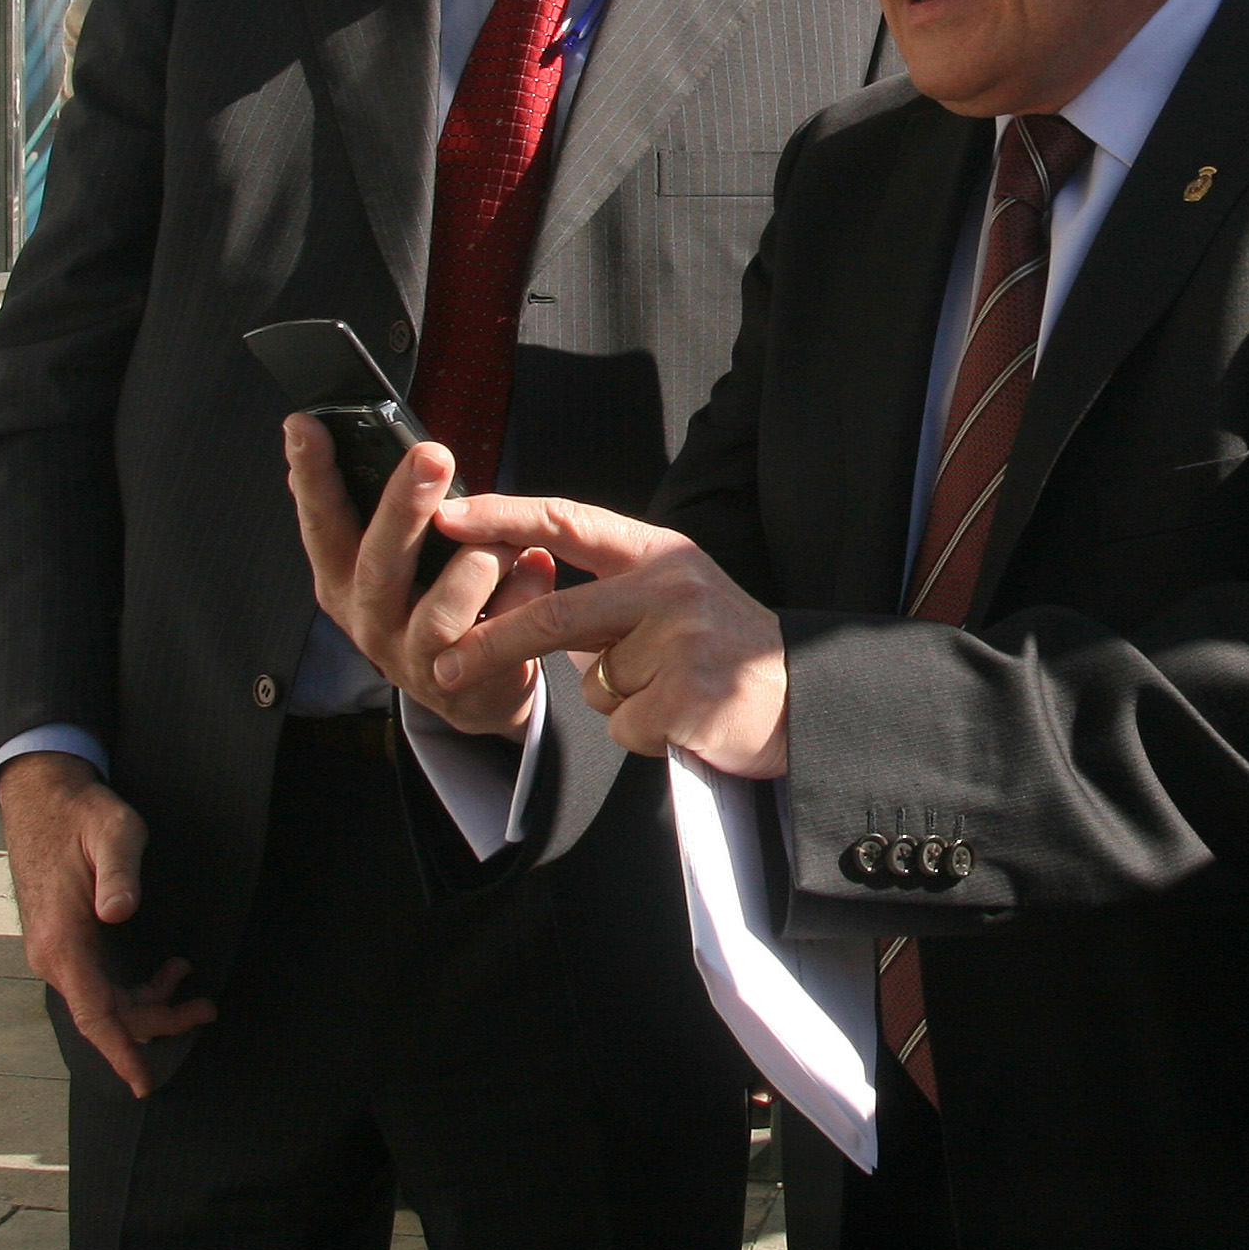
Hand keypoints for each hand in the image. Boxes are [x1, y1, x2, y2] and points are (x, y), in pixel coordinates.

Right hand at [0, 751, 212, 1099]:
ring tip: (195, 995)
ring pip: (105, 1002)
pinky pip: (100, 985)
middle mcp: (53, 956)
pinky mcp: (66, 943)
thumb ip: (118, 874)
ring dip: (150, 1005)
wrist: (45, 798)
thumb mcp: (112, 834)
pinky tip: (167, 971)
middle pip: (107, 1015)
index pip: (94, 1014)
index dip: (120, 1051)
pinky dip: (135, 989)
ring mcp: (56, 952)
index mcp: (63, 941)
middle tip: (205, 1010)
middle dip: (157, 1022)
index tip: (142, 1083)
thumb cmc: (81, 816)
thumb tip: (119, 912)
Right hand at [283, 416, 552, 739]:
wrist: (474, 690)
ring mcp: (408, 656)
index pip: (320, 519)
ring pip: (441, 608)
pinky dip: (524, 590)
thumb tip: (390, 444)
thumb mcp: (404, 558)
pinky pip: (495, 633)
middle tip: (431, 455)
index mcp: (343, 576)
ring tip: (516, 538)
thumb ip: (392, 513)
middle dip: (404, 506)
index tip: (304, 423)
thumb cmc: (438, 600)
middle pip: (376, 561)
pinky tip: (539, 566)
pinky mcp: (457, 683)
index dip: (311, 475)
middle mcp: (365, 617)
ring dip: (484, 561)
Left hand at [428, 494, 791, 778]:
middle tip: (443, 665)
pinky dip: (641, 732)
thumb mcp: (677, 594)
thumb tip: (524, 594)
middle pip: (555, 614)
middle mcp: (670, 588)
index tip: (448, 518)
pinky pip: (622, 724)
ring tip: (671, 691)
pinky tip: (682, 720)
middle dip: (491, 644)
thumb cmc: (728, 648)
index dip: (504, 517)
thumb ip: (612, 589)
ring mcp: (681, 642)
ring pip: (593, 683)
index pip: (567, 521)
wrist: (805, 698)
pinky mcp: (686, 697)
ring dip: (616, 700)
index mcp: (661, 554)